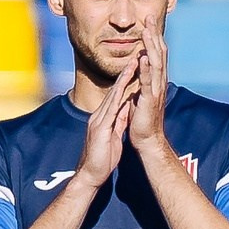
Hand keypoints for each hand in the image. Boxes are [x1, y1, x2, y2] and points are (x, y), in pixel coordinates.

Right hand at [78, 56, 135, 187]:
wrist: (91, 174)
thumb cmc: (103, 158)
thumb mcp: (114, 136)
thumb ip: (118, 122)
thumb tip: (124, 112)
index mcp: (104, 117)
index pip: (117, 95)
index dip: (126, 80)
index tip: (137, 66)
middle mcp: (100, 115)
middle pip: (115, 90)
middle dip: (125, 72)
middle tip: (136, 55)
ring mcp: (99, 119)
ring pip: (113, 94)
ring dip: (123, 79)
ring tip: (133, 63)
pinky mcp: (100, 127)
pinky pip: (111, 109)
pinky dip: (118, 96)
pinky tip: (124, 86)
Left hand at [126, 20, 168, 151]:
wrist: (148, 139)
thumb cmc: (142, 119)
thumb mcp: (140, 94)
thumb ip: (140, 79)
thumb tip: (136, 65)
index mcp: (156, 80)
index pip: (157, 53)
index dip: (154, 37)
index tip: (149, 20)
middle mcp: (159, 82)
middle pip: (159, 53)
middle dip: (154, 35)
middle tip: (150, 17)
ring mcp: (156, 90)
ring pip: (155, 64)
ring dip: (150, 46)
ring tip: (146, 31)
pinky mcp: (149, 100)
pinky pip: (147, 81)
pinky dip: (144, 68)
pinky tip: (141, 56)